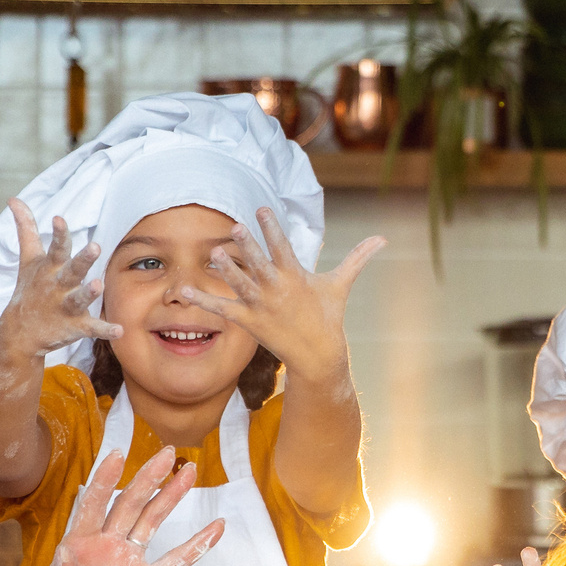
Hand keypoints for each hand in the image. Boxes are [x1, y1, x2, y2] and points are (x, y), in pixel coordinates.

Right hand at [0, 202, 122, 360]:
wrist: (20, 332)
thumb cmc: (31, 288)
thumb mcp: (28, 258)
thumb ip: (26, 228)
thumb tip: (13, 199)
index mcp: (50, 268)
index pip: (56, 248)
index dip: (59, 234)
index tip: (59, 219)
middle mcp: (58, 286)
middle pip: (72, 271)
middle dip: (83, 259)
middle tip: (95, 246)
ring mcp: (66, 307)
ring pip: (79, 299)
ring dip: (89, 293)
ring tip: (98, 285)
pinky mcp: (75, 326)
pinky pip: (92, 328)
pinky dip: (105, 330)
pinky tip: (119, 330)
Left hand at [16, 447, 221, 565]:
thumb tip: (64, 553)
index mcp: (79, 543)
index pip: (93, 505)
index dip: (105, 480)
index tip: (117, 454)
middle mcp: (106, 545)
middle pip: (130, 504)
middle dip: (148, 479)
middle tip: (168, 453)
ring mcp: (128, 563)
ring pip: (152, 523)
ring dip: (170, 497)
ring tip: (189, 472)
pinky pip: (175, 563)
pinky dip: (196, 546)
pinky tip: (216, 528)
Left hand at [175, 207, 383, 384]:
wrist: (318, 355)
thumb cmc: (328, 316)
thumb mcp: (340, 284)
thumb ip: (357, 257)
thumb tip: (383, 239)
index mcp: (295, 275)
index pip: (282, 246)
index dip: (272, 227)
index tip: (261, 209)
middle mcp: (277, 289)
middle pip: (259, 264)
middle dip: (248, 246)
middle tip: (235, 227)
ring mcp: (261, 306)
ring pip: (240, 284)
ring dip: (227, 269)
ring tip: (214, 253)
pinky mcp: (248, 322)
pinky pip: (222, 309)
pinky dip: (203, 300)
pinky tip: (182, 290)